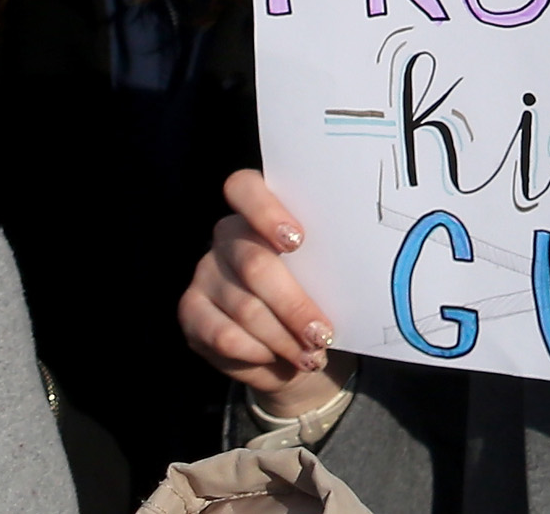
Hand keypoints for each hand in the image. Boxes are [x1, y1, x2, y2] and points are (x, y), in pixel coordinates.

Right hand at [182, 170, 342, 416]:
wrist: (292, 345)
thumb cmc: (318, 294)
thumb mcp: (326, 274)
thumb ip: (327, 263)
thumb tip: (359, 272)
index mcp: (260, 210)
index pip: (245, 188)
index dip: (266, 211)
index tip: (298, 240)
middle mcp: (227, 236)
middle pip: (255, 264)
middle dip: (294, 305)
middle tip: (322, 334)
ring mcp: (204, 272)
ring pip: (245, 308)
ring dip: (283, 339)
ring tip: (311, 356)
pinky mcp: (191, 311)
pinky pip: (225, 337)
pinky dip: (259, 353)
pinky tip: (280, 361)